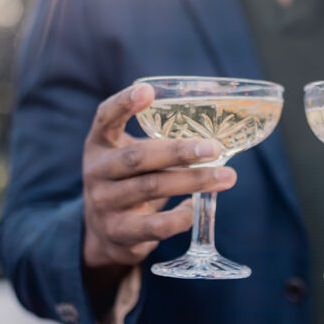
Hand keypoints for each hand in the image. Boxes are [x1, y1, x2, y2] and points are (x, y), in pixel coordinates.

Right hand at [82, 83, 235, 269]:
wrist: (103, 233)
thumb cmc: (128, 183)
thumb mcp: (128, 157)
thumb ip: (156, 144)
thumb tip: (213, 137)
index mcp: (100, 144)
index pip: (105, 117)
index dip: (124, 103)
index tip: (148, 90)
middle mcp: (97, 172)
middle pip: (137, 158)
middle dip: (179, 151)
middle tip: (214, 148)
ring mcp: (104, 204)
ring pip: (151, 188)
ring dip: (193, 181)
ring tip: (226, 176)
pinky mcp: (119, 233)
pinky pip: (155, 225)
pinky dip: (181, 216)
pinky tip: (197, 206)